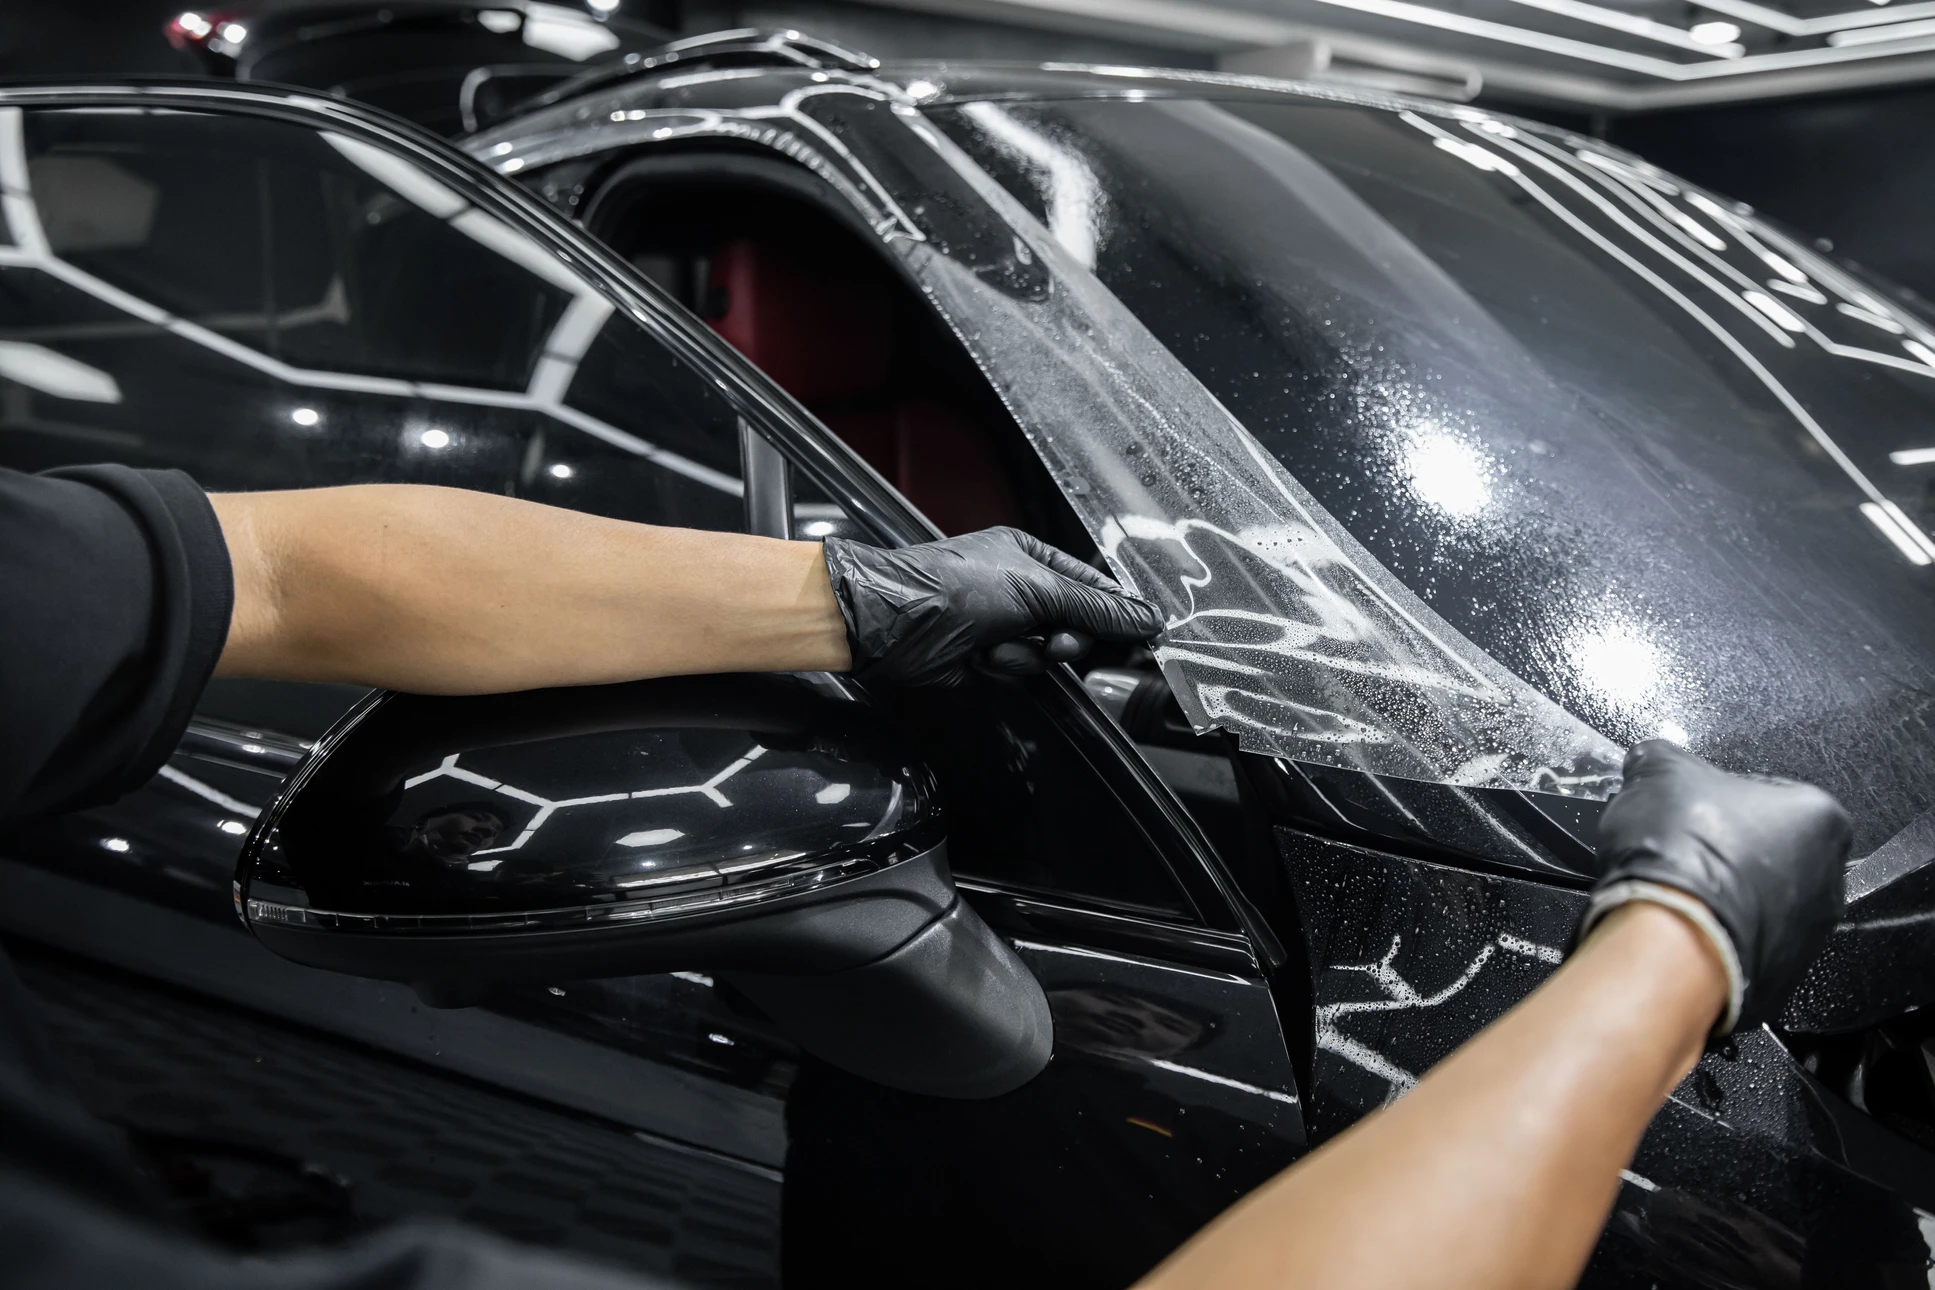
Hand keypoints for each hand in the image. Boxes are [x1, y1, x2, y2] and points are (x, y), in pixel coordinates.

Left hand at [821, 527, 1162, 686]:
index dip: (1114, 610)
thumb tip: (1144, 617)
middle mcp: (1017, 587)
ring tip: (998, 644)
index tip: (1142, 633)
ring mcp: (1000, 622)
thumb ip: (1094, 607)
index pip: (1090, 585)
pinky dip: (1002, 666)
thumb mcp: (1037, 588)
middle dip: (1064, 638)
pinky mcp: (983, 656)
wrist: (897, 621)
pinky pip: (1017, 669)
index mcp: (1030, 556)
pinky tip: (979, 655)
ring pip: (1046, 654)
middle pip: (1073, 624)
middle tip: (1055, 642)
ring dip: (1026, 655)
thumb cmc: (955, 585)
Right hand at [1584, 740, 1850, 1033]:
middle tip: (1674, 847)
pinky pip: (1740, 941)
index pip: (1759, 790)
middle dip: (1717, 847)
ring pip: (1751, 897)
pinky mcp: (1779, 974)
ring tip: (1671, 888)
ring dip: (1715, 891)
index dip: (1707, 795)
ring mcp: (1808, 932)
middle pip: (1761, 847)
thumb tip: (1650, 759)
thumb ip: (1661, 756)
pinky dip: (1711, 932)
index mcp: (1819, 816)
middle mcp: (1828, 876)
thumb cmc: (1684, 857)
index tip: (1679, 807)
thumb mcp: (1658, 770)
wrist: (1670, 942)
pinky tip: (1677, 923)